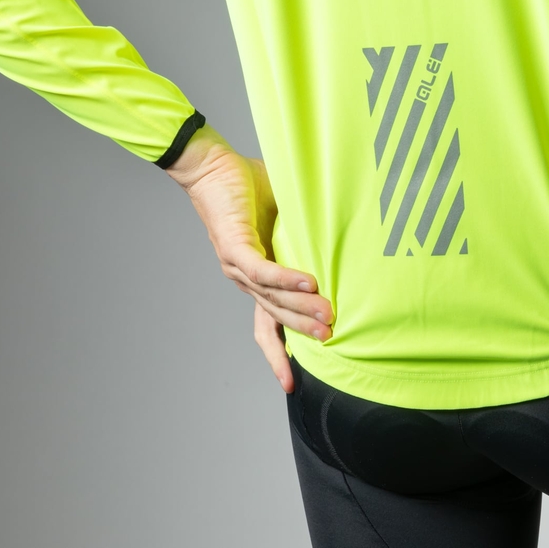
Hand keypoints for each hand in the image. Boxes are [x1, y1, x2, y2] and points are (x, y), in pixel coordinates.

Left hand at [165, 125, 333, 381]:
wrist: (210, 165)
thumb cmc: (245, 187)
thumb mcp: (284, 216)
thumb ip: (306, 233)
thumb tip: (338, 239)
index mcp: (255, 274)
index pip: (268, 322)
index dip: (278, 353)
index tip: (290, 383)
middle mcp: (244, 277)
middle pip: (274, 316)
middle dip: (302, 332)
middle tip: (332, 340)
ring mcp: (237, 265)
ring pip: (272, 297)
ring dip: (300, 309)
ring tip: (329, 316)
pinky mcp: (235, 247)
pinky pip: (263, 270)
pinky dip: (286, 279)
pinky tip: (310, 284)